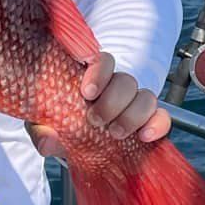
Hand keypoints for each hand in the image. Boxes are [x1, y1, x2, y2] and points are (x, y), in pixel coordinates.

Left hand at [28, 54, 170, 156]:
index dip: (99, 73)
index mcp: (91, 78)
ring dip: (132, 115)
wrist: (78, 143)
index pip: (104, 61)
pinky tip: (144, 137)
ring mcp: (134, 103)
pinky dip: (157, 125)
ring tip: (115, 133)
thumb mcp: (46, 126)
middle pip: (126, 80)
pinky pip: (163, 117)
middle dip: (112, 101)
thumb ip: (42, 130)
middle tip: (96, 120)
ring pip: (146, 96)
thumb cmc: (61, 125)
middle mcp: (115, 87)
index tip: (88, 92)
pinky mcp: (149, 121)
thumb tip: (47, 139)